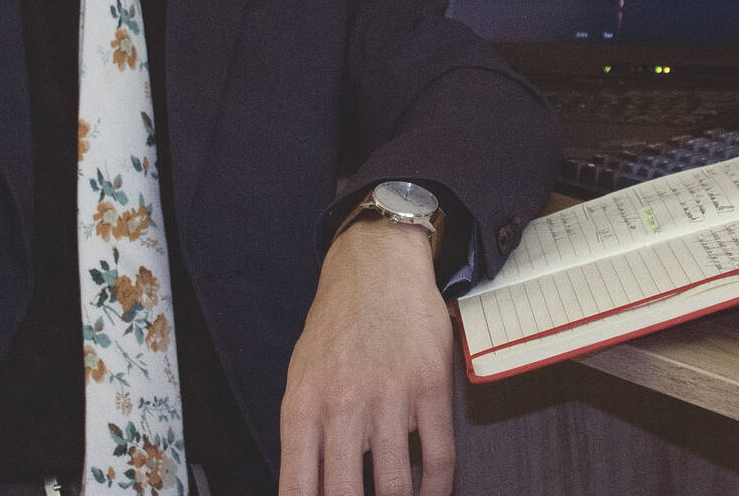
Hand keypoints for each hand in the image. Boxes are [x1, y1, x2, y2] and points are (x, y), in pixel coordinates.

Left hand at [278, 218, 455, 495]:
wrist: (376, 265)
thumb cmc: (336, 326)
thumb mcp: (301, 378)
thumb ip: (304, 435)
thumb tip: (312, 489)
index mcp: (303, 407)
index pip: (299, 490)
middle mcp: (343, 405)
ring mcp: (390, 395)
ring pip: (395, 485)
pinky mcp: (431, 385)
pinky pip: (438, 457)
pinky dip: (438, 488)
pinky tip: (433, 495)